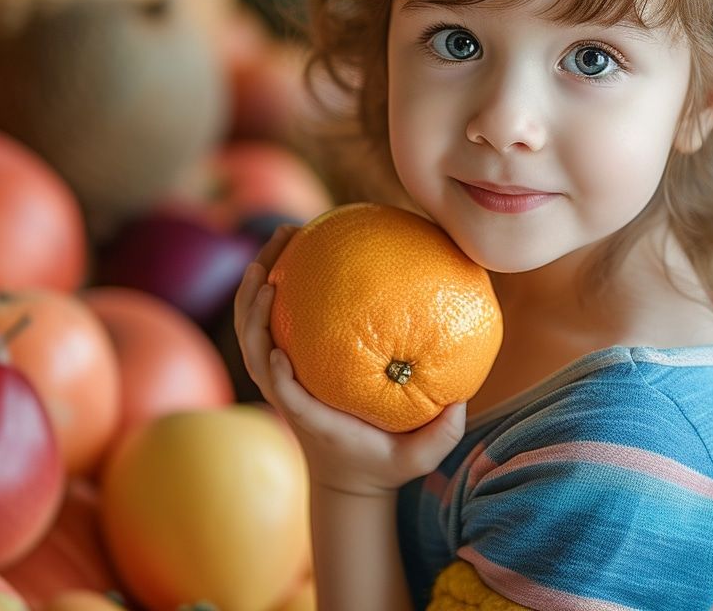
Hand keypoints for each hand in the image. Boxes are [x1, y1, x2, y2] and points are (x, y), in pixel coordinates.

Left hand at [234, 225, 466, 497]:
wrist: (346, 476)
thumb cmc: (383, 464)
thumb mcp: (416, 459)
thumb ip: (439, 437)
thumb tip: (459, 403)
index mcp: (310, 417)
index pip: (282, 394)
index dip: (275, 374)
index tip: (280, 350)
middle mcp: (287, 395)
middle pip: (254, 348)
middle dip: (253, 307)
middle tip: (269, 265)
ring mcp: (280, 379)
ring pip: (253, 329)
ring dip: (256, 284)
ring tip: (280, 236)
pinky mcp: (284, 366)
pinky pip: (270, 321)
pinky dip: (274, 286)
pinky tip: (300, 250)